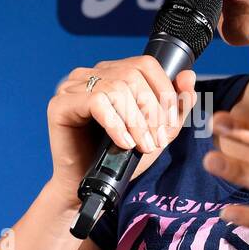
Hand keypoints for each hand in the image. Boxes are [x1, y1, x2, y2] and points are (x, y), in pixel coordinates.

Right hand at [46, 58, 196, 203]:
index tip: (168, 125)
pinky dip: (116, 125)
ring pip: (117, 88)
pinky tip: (123, 143)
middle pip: (133, 75)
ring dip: (136, 122)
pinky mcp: (60, 104)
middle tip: (156, 142)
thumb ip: (175, 106)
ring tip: (141, 146)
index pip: (146, 64)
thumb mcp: (156, 131)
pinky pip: (96, 102)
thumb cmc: (118, 158)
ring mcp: (72, 87)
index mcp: (112, 73)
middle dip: (152, 111)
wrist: (87, 186)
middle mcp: (91, 74)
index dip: (164, 92)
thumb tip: (188, 76)